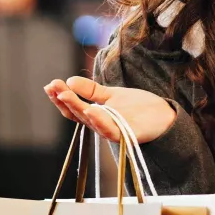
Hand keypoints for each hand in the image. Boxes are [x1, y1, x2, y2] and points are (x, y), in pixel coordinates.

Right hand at [44, 77, 175, 143]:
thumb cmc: (138, 107)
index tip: (50, 85)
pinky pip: (110, 130)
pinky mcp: (127, 134)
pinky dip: (99, 121)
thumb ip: (91, 90)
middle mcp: (100, 125)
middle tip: (53, 87)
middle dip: (64, 100)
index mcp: (96, 116)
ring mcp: (113, 130)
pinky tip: (90, 109)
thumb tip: (69, 80)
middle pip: (78, 114)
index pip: (73, 109)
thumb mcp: (111, 95)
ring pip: (90, 121)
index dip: (60, 98)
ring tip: (65, 95)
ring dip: (77, 108)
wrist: (163, 116)